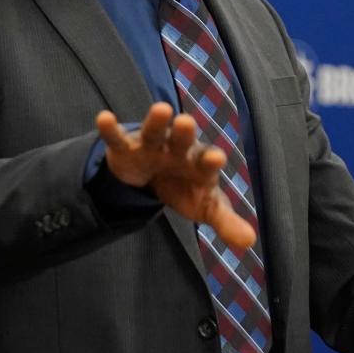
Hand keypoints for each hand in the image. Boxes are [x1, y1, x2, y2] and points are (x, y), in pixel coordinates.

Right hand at [96, 103, 255, 248]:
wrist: (156, 177)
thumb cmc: (187, 187)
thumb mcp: (206, 207)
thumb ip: (226, 222)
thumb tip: (250, 242)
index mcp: (200, 163)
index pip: (207, 162)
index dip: (211, 160)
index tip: (217, 157)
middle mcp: (178, 149)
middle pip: (183, 140)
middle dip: (185, 132)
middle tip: (187, 121)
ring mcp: (152, 146)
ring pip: (155, 132)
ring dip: (156, 122)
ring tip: (161, 109)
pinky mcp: (126, 149)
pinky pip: (117, 139)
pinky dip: (110, 129)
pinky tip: (104, 118)